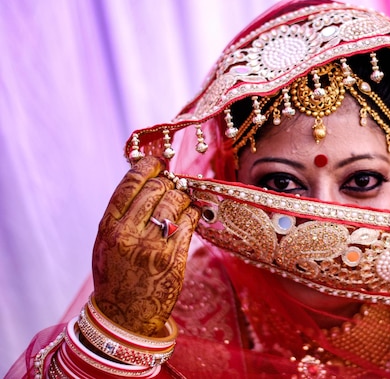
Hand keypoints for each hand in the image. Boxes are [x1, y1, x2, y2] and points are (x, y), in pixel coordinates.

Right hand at [92, 156, 199, 335]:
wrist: (124, 315)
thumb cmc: (116, 275)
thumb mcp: (106, 243)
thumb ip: (121, 214)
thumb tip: (144, 180)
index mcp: (109, 227)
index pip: (130, 183)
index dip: (147, 167)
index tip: (157, 163)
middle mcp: (129, 234)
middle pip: (157, 188)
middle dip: (168, 184)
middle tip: (172, 188)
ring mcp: (153, 245)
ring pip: (175, 201)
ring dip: (182, 197)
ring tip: (182, 203)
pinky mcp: (174, 257)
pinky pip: (189, 221)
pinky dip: (192, 213)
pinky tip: (190, 216)